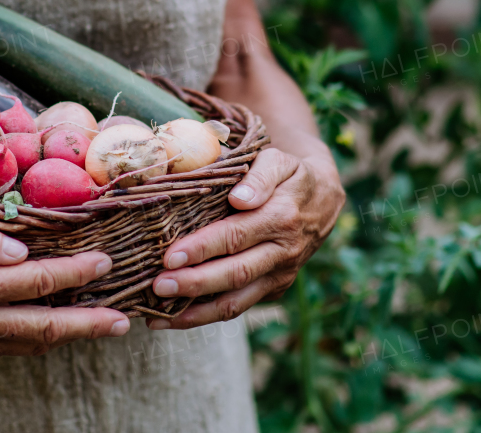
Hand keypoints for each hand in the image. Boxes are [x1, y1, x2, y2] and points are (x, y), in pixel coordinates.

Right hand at [0, 218, 129, 365]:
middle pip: (45, 327)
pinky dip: (38, 339)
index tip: (105, 262)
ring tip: (101, 326)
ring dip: (69, 335)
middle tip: (123, 321)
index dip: (76, 273)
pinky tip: (55, 328)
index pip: (39, 281)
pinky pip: (10, 349)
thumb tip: (21, 249)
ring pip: (31, 343)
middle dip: (89, 324)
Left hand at [146, 148, 344, 329]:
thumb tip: (240, 199)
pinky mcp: (273, 289)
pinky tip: (174, 318)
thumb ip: (260, 176)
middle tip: (157, 287)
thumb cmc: (289, 175)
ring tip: (157, 318)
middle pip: (234, 275)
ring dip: (196, 314)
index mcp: (281, 218)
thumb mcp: (279, 162)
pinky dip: (205, 316)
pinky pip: (238, 307)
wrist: (323, 200)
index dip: (202, 248)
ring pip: (236, 302)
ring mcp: (279, 276)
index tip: (170, 257)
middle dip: (194, 284)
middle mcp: (282, 252)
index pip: (236, 236)